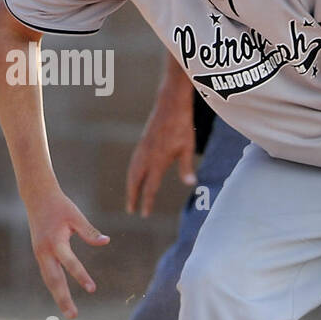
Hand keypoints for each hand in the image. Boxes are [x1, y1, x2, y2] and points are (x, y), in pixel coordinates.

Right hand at [24, 187, 109, 317]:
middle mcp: (44, 251)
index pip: (70, 262)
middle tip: (73, 315)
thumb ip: (90, 231)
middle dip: (63, 298)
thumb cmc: (60, 206)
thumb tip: (106, 242)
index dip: (81, 276)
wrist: (37, 198)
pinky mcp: (40, 254)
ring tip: (70, 313)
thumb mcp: (76, 216)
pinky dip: (55, 287)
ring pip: (49, 280)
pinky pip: (48, 274)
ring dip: (59, 296)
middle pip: (54, 279)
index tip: (92, 289)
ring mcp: (39, 254)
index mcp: (54, 241)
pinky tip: (63, 298)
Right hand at [125, 84, 196, 216]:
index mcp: (158, 161)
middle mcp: (146, 156)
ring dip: (130, 186)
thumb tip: (190, 184)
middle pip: (136, 181)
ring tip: (130, 196)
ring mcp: (142, 149)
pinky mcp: (142, 143)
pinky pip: (133, 162)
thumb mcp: (188, 148)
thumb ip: (186, 167)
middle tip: (130, 210)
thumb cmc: (182, 126)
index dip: (146, 202)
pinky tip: (134, 176)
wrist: (170, 105)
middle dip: (132, 197)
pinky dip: (131, 173)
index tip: (143, 214)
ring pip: (132, 171)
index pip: (150, 187)